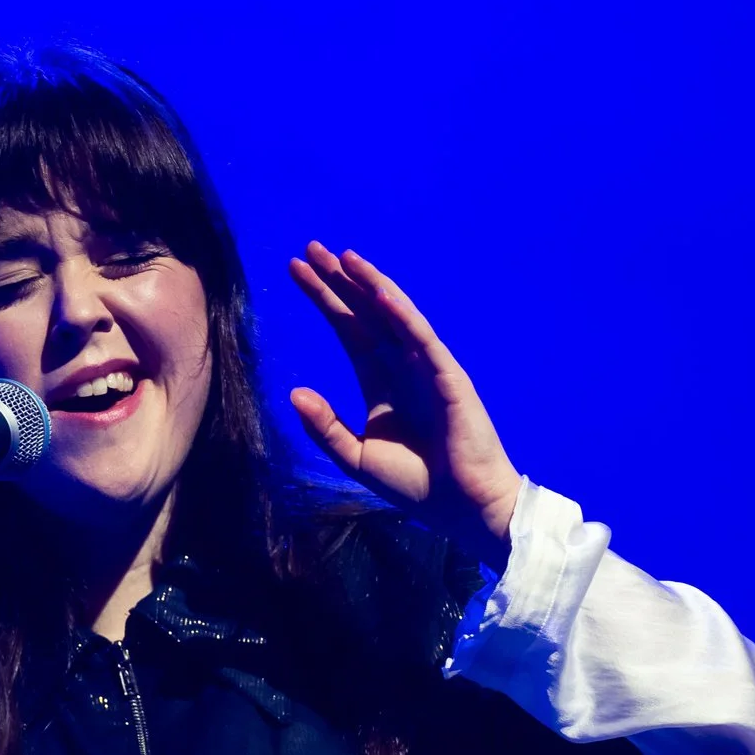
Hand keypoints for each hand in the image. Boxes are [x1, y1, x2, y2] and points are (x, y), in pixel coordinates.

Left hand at [286, 242, 521, 565]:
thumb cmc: (415, 484)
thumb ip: (325, 426)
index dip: (325, 300)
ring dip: (368, 283)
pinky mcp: (448, 376)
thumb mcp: (356, 457)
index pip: (348, 329)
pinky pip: (421, 338)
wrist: (461, 507)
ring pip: (392, 315)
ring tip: (341, 256)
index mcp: (380, 382)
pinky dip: (401, 313)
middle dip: (339, 281)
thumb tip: (294, 392)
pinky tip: (379, 291)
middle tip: (310, 247)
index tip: (295, 271)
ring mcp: (426, 367)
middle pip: (364, 313)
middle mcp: (402, 366)